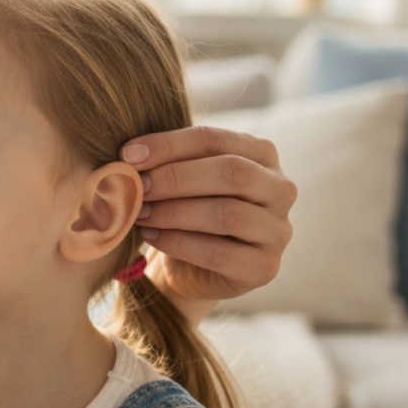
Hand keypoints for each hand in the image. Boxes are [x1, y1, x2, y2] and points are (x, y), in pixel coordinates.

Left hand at [120, 126, 296, 306]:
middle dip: (175, 178)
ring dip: (174, 212)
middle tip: (136, 186)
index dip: (169, 144)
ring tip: (139, 213)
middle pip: (231, 172)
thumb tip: (129, 156)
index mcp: (261, 154)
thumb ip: (165, 162)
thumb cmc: (185, 211)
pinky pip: (219, 253)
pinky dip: (179, 243)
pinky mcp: (264, 267)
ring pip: (227, 214)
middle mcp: (280, 189)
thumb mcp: (178, 180)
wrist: (190, 268)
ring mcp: (278, 230)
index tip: (128, 155)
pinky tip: (151, 237)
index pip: (215, 139)